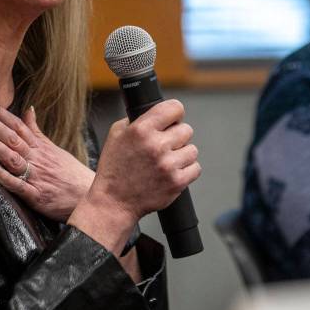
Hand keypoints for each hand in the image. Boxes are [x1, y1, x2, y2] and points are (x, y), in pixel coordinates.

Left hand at [0, 99, 94, 220]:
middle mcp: (36, 158)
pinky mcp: (37, 196)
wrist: (89, 195)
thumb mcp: (54, 148)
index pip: (16, 125)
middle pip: (12, 138)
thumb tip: (28, 110)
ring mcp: (36, 176)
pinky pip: (20, 186)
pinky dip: (7, 178)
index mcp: (39, 146)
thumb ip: (36, 131)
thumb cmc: (70, 172)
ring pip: (13, 159)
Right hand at [69, 99, 199, 254]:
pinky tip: (172, 172)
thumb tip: (157, 113)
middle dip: (177, 136)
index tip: (172, 119)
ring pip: (192, 150)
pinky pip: (195, 168)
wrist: (114, 201)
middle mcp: (156, 145)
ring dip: (182, 154)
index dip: (174, 113)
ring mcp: (168, 165)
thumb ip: (137, 120)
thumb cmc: (114, 168)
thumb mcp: (116, 135)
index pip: (174, 108)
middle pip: (186, 129)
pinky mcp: (177, 182)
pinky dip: (186, 170)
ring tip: (166, 161)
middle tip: (165, 145)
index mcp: (141, 130)